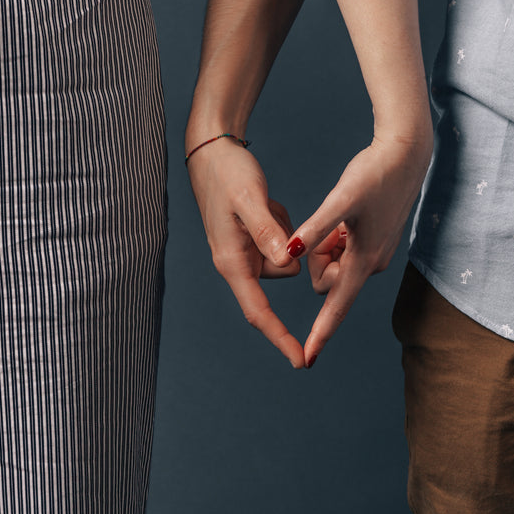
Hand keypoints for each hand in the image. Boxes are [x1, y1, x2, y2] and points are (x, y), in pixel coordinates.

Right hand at [187, 137, 305, 367]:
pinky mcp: (252, 239)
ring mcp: (244, 252)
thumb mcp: (250, 199)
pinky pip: (283, 241)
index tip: (301, 361)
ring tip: (265, 205)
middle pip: (282, 273)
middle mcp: (237, 262)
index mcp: (231, 262)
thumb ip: (267, 231)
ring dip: (285, 233)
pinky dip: (281, 224)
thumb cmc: (228, 174)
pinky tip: (266, 203)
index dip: (280, 337)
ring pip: (286, 257)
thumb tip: (287, 262)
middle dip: (289, 251)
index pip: (258, 312)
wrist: (211, 152)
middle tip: (271, 211)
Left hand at [288, 133, 431, 366]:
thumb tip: (291, 255)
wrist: (406, 154)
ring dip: (328, 244)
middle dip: (319, 258)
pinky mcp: (374, 241)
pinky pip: (344, 250)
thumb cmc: (375, 174)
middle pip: (327, 279)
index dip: (320, 333)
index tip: (306, 359)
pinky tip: (349, 214)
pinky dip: (338, 236)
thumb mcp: (341, 200)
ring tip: (343, 216)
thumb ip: (315, 229)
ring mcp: (374, 253)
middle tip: (331, 225)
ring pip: (334, 262)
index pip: (336, 306)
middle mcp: (370, 264)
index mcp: (363, 260)